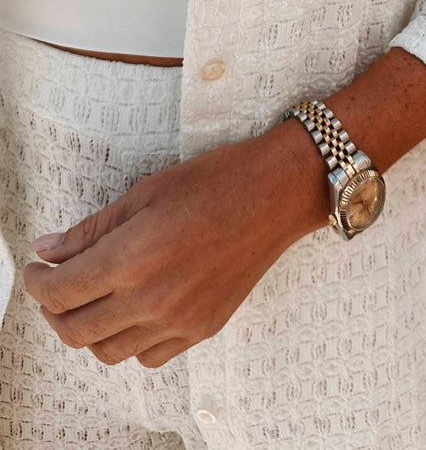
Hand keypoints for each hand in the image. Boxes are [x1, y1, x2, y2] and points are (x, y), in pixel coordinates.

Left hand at [23, 125, 320, 368]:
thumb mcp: (145, 193)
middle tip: (54, 286)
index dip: (37, 284)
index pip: (60, 292)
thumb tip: (48, 250)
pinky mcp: (202, 329)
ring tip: (91, 300)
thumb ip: (92, 229)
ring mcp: (178, 321)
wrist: (276, 195)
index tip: (36, 270)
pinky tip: (132, 311)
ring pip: (108, 352)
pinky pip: (148, 356)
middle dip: (53, 310)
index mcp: (131, 258)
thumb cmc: (215, 181)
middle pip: (75, 331)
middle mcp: (151, 299)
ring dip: (88, 330)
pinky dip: (128, 342)